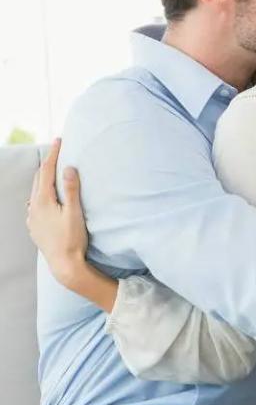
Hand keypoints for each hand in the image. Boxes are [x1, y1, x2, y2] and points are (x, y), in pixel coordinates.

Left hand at [27, 139, 88, 276]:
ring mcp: (31, 218)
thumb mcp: (75, 212)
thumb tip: (69, 168)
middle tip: (57, 152)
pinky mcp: (34, 227)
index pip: (47, 171)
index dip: (53, 154)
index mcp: (43, 201)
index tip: (58, 140)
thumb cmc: (72, 238)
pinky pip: (34, 204)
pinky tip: (47, 199)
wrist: (64, 264)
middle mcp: (33, 207)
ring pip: (35, 192)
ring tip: (53, 173)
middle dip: (47, 164)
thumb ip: (72, 189)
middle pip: (38, 179)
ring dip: (43, 180)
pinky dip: (41, 195)